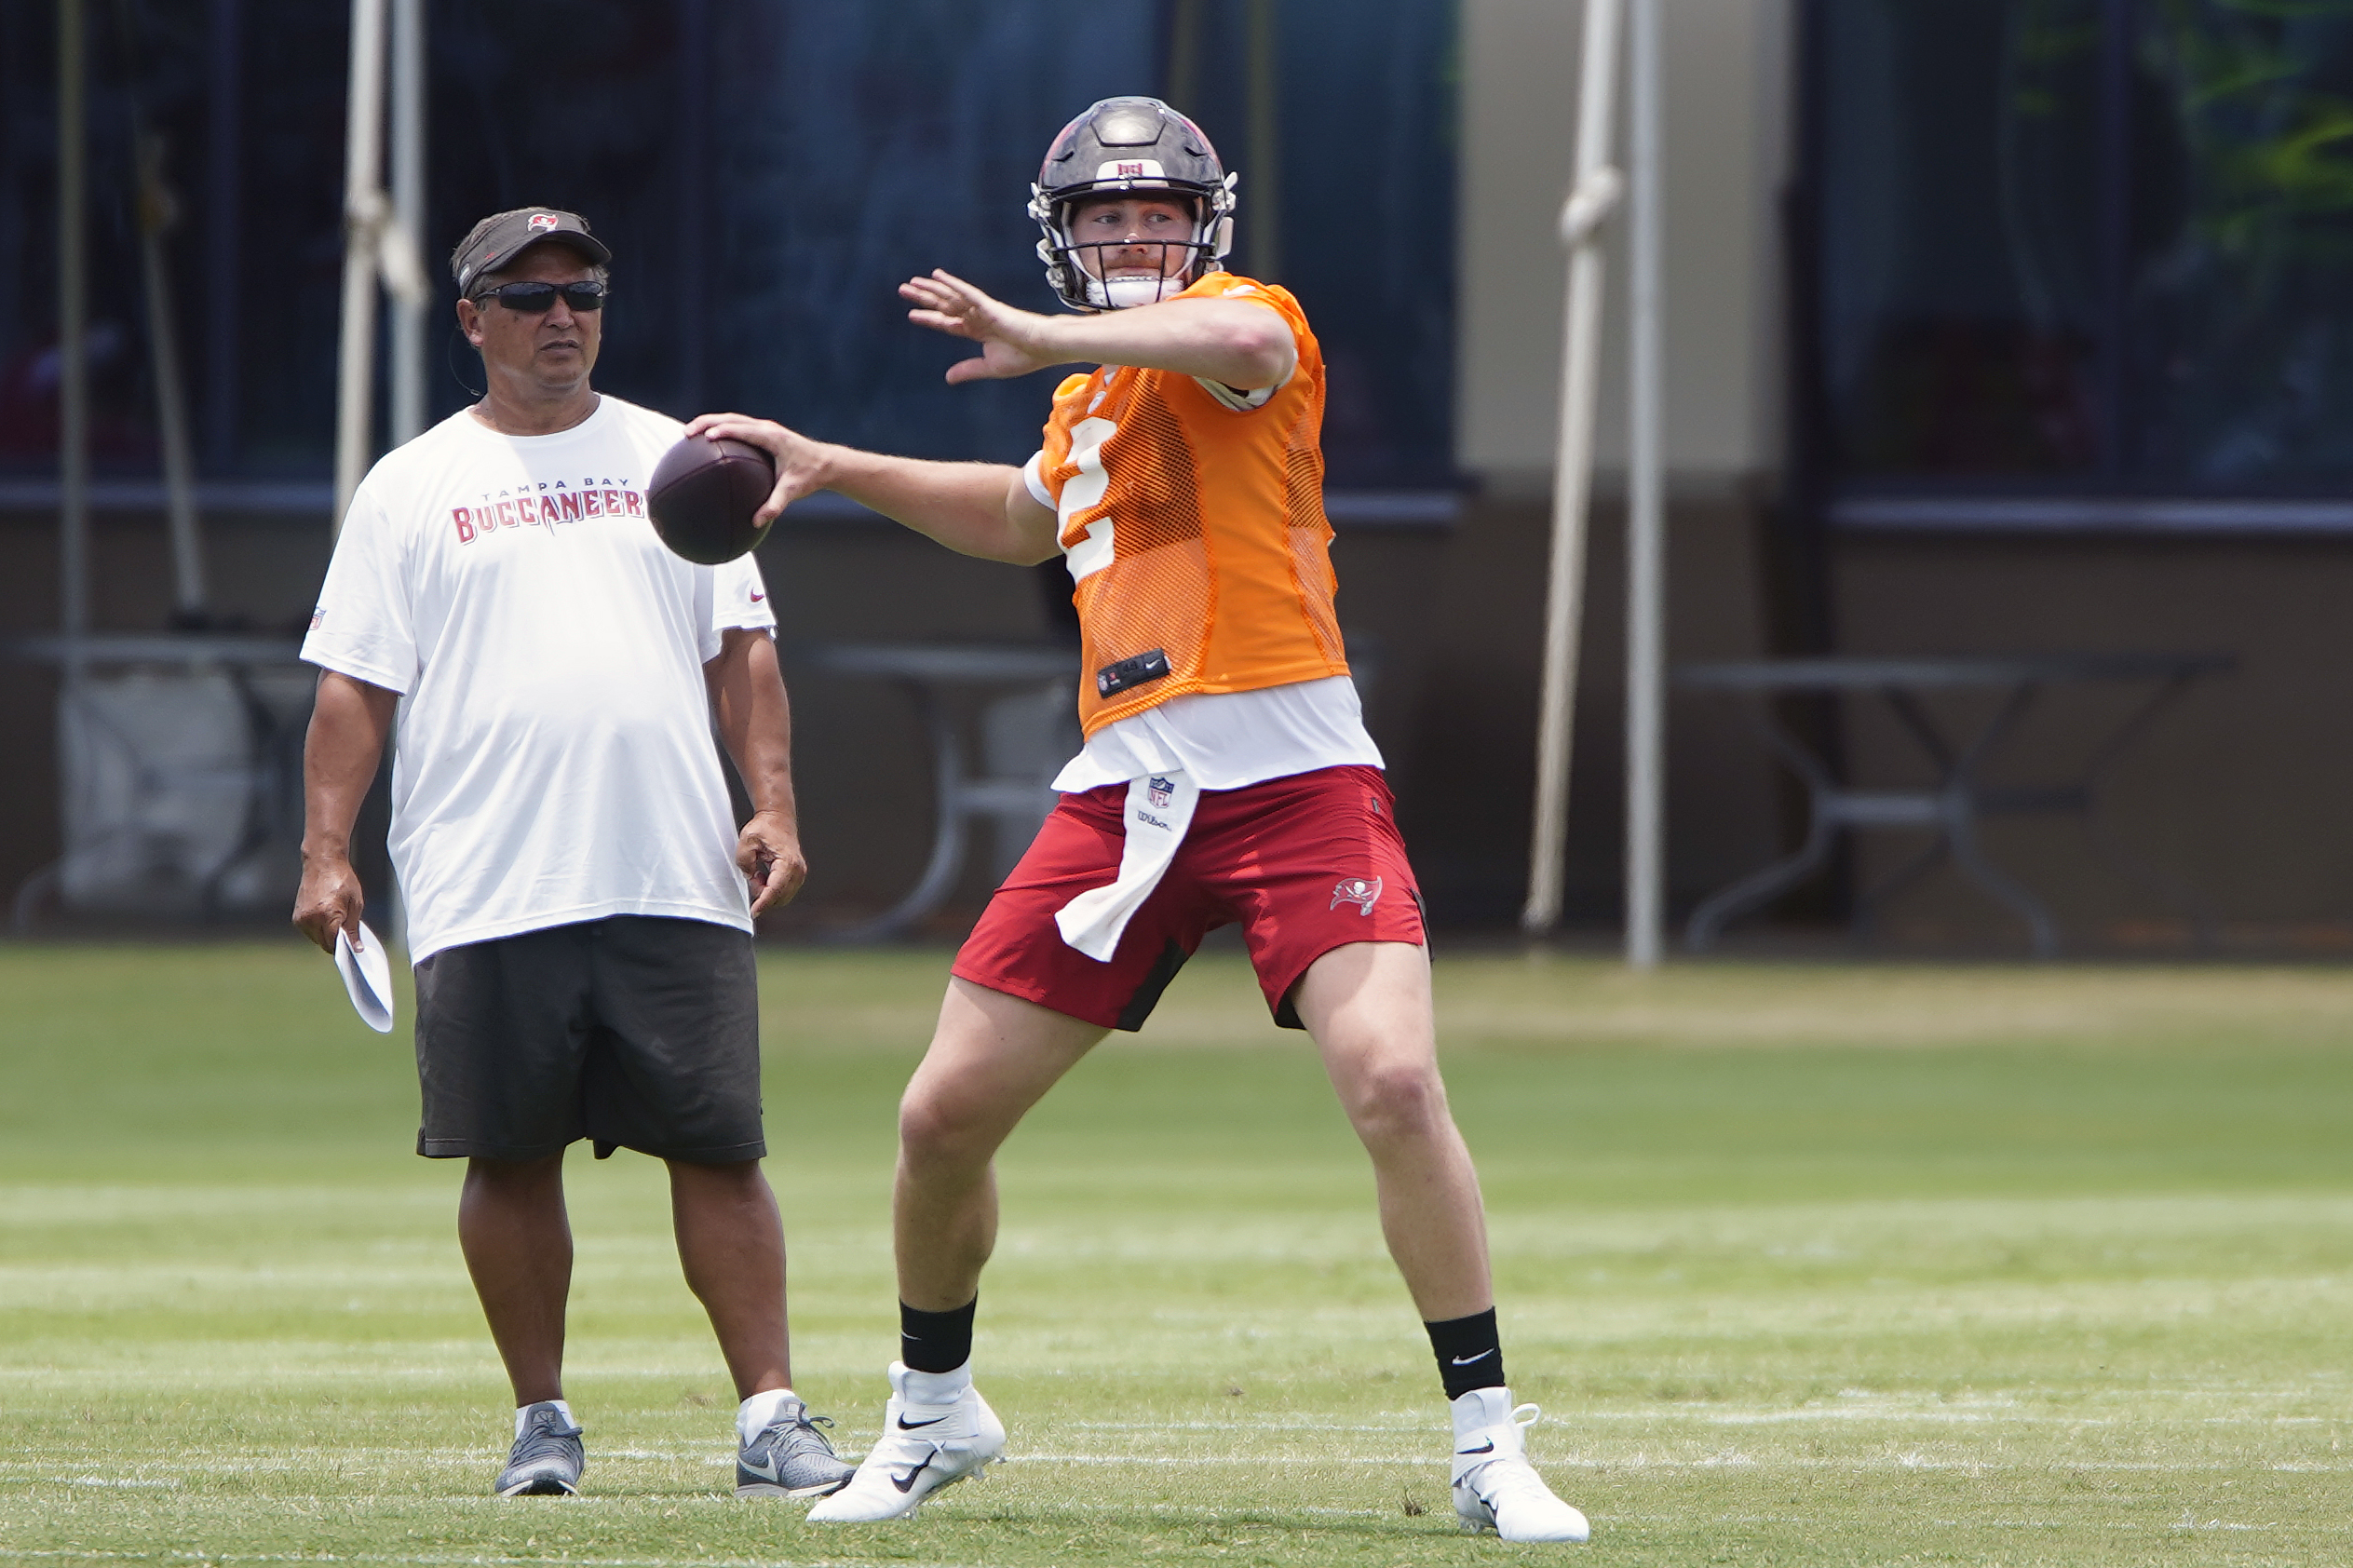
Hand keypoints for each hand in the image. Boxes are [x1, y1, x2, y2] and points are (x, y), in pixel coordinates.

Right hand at [293, 851, 365, 953]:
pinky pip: (309, 932)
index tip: (354, 951)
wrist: (323, 864)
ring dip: (327, 937)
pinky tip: (327, 919)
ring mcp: (301, 918)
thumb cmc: (343, 880)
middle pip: (325, 944)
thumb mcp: (356, 904)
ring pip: (316, 939)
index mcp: (327, 914)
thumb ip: (353, 928)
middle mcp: (311, 918)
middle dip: (337, 944)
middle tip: (348, 936)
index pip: (335, 942)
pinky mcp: (296, 917)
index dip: (345, 948)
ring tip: (337, 922)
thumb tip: (356, 948)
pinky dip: (318, 930)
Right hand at [682, 412, 835, 528]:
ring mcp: (763, 428)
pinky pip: (736, 427)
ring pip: (731, 419)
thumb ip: (775, 506)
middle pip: (730, 418)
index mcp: (772, 437)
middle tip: (687, 434)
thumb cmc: (810, 476)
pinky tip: (706, 444)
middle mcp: (766, 428)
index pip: (743, 429)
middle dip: (706, 423)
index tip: (705, 438)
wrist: (826, 463)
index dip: (723, 431)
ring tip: (689, 434)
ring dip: (709, 423)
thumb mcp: (793, 491)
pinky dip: (719, 430)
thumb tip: (756, 522)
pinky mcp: (762, 432)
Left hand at [736, 809, 807, 917]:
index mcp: (787, 862)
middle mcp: (797, 869)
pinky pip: (785, 891)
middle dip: (763, 894)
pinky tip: (765, 876)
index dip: (763, 903)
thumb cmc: (764, 827)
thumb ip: (745, 862)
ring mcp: (800, 873)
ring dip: (768, 892)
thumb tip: (751, 878)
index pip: (775, 890)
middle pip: (780, 896)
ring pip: (783, 896)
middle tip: (753, 877)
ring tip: (759, 874)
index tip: (754, 912)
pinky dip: (773, 889)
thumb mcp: (747, 842)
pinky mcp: (798, 874)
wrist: (778, 818)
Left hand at [900, 270, 1061, 383]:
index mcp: (977, 330)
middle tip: (903, 289)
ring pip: (951, 296)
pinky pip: (966, 292)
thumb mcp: (989, 367)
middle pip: (944, 305)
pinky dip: (951, 284)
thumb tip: (947, 378)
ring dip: (931, 289)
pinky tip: (937, 276)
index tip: (911, 315)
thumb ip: (968, 370)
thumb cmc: (1025, 356)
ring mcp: (982, 309)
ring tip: (912, 283)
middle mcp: (976, 316)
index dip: (929, 319)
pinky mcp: (989, 306)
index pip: (947, 323)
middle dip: (924, 298)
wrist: (1045, 348)